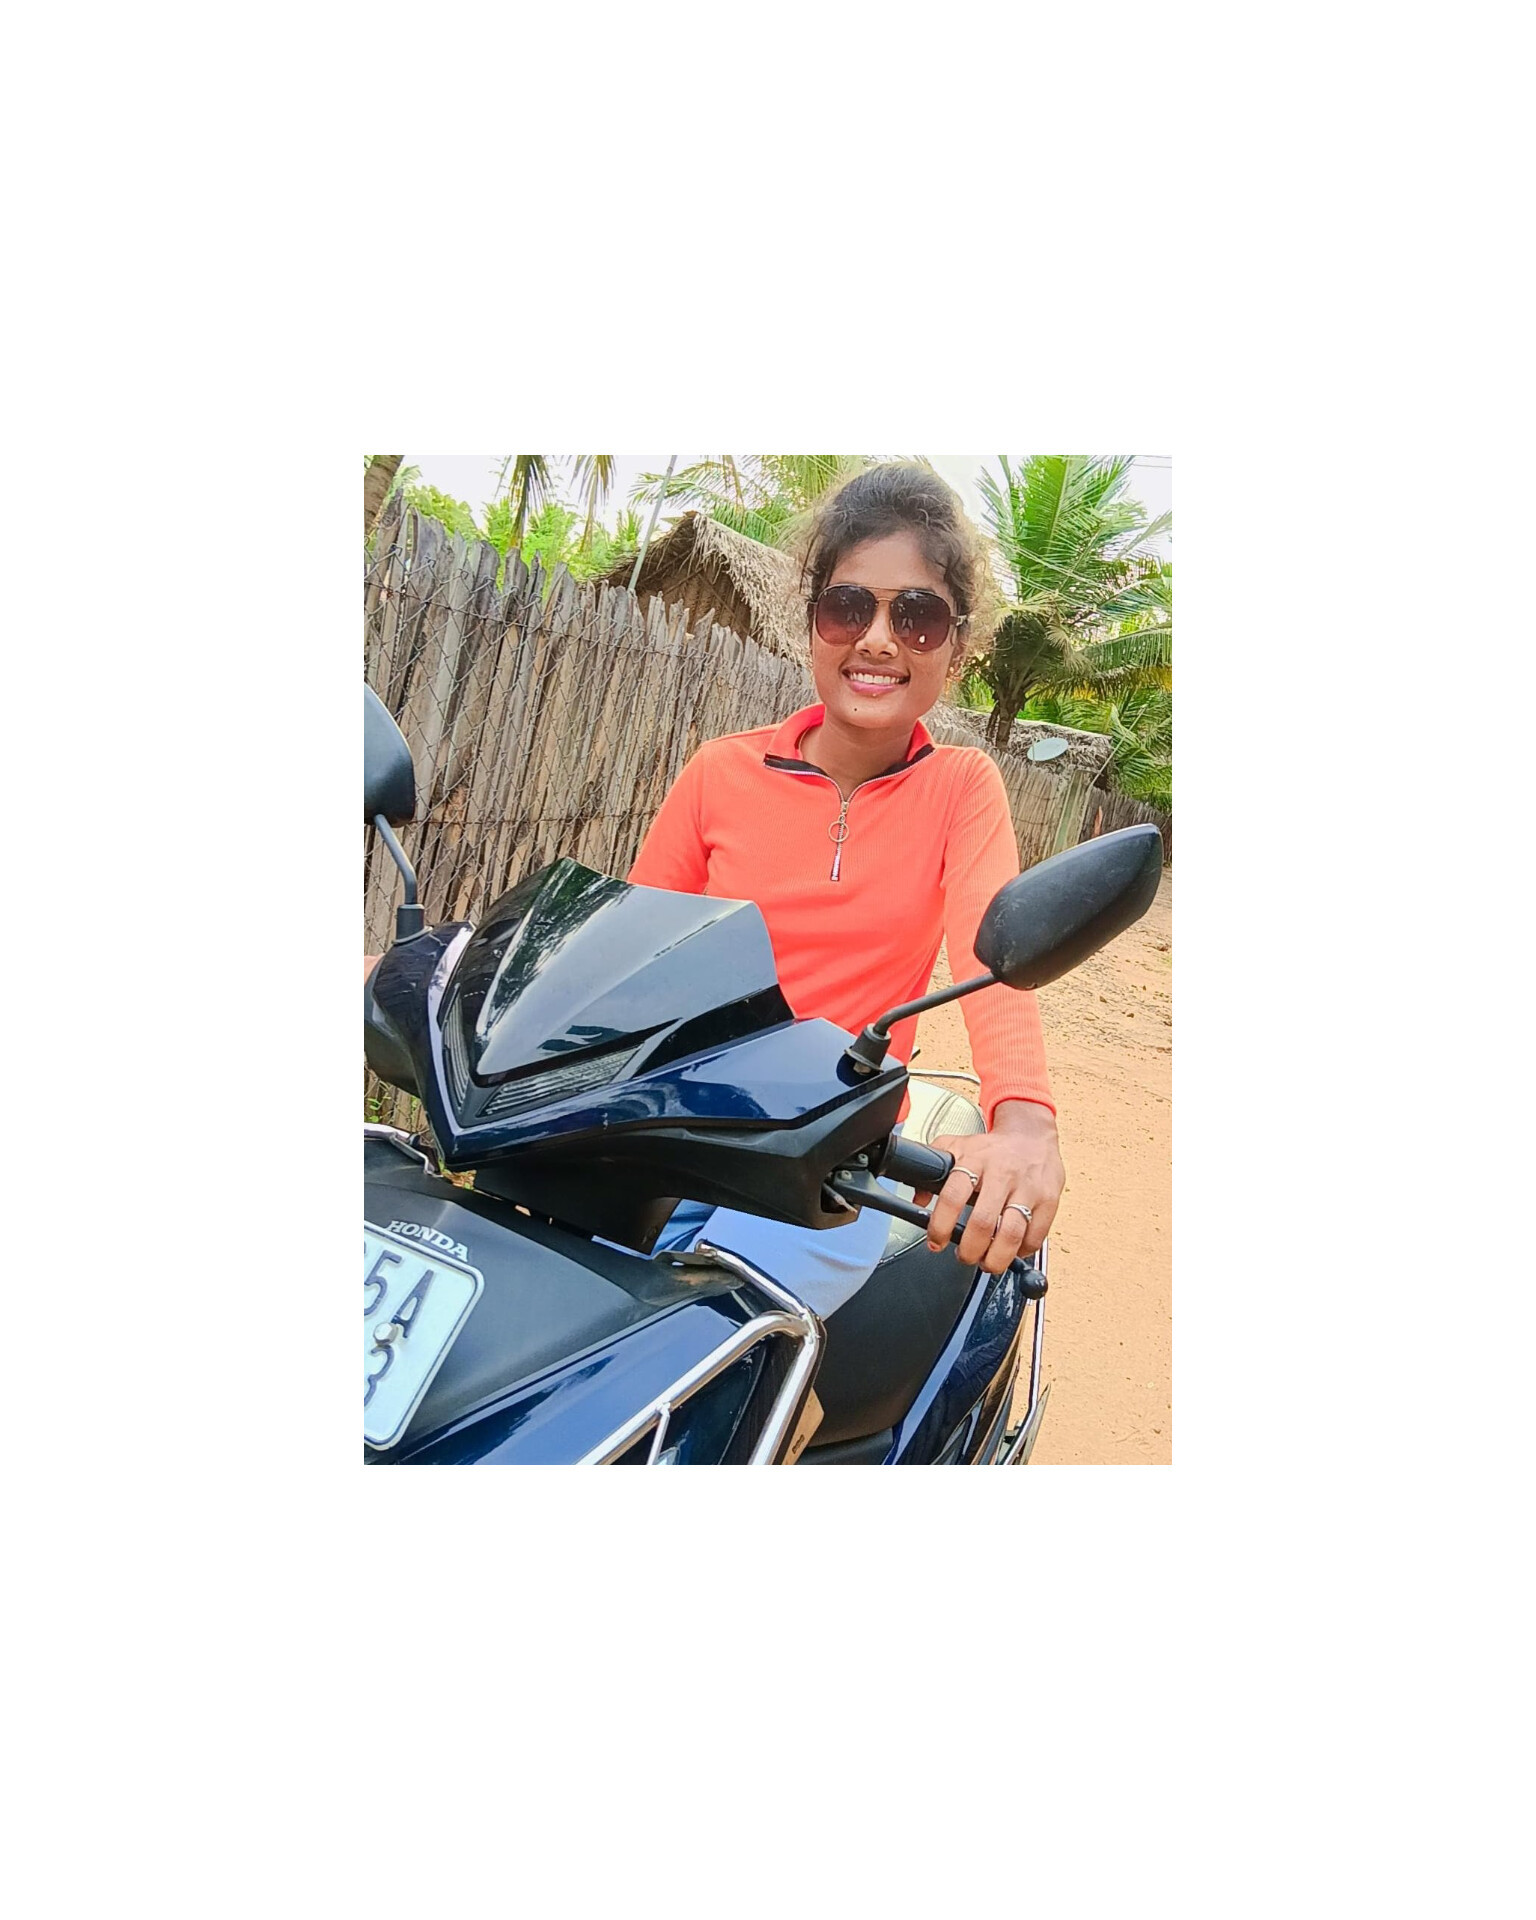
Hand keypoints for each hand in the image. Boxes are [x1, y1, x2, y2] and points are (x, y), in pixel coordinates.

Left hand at [915, 1101, 1064, 1273]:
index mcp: (975, 1160)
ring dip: (996, 1258)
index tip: (936, 1241)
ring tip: (987, 1262)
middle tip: (964, 1256)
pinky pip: (1035, 1237)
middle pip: (983, 1222)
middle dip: (969, 1250)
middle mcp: (1002, 1174)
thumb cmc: (992, 1148)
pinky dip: (1021, 1252)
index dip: (941, 1226)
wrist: (1032, 1134)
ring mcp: (1028, 1188)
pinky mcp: (1048, 1200)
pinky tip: (1011, 1251)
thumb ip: (932, 1170)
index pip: (953, 1196)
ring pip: (1012, 1234)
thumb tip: (918, 1201)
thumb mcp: (956, 1148)